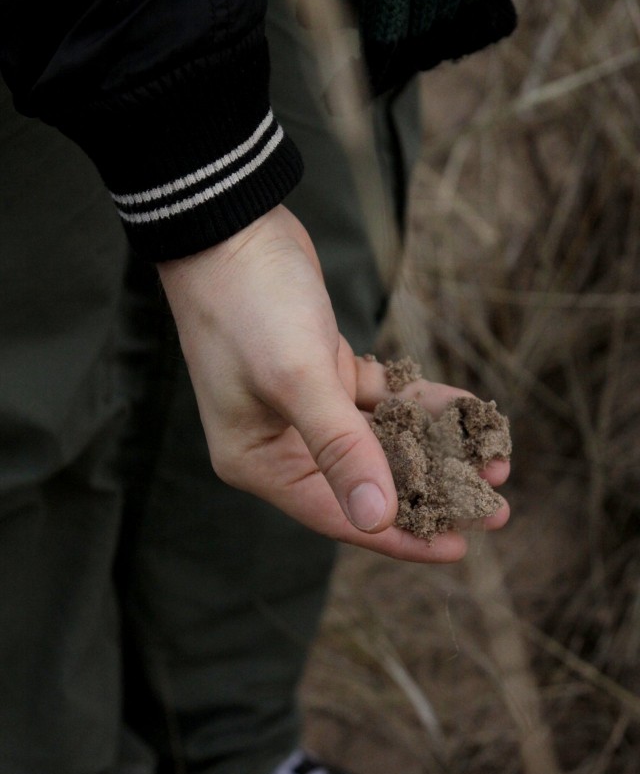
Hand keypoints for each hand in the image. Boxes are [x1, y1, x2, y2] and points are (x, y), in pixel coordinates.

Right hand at [157, 206, 508, 562]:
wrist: (232, 224)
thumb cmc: (251, 305)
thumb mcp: (298, 379)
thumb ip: (341, 451)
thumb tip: (378, 521)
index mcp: (261, 461)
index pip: (338, 514)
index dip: (399, 536)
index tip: (457, 548)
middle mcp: (282, 443)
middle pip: (367, 482)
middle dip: (432, 494)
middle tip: (494, 508)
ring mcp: (306, 408)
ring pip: (382, 440)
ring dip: (437, 448)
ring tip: (496, 461)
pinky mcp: (327, 372)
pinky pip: (384, 398)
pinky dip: (422, 402)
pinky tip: (469, 409)